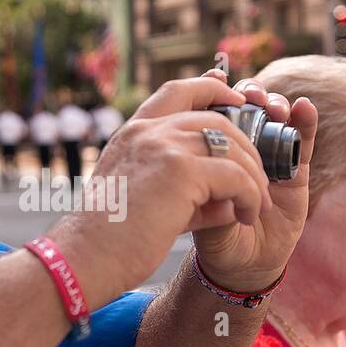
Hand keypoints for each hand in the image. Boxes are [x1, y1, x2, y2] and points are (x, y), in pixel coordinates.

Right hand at [46, 70, 315, 306]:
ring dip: (254, 176)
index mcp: (134, 133)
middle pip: (216, 118)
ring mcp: (163, 145)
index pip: (178, 90)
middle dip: (247, 145)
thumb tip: (232, 202)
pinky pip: (236, 176)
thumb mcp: (148, 203)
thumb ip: (188, 193)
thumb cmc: (109, 240)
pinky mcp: (180, 171)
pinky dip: (250, 195)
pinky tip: (246, 217)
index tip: (236, 98)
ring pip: (232, 146)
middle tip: (261, 178)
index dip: (212, 88)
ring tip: (258, 205)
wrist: (84, 258)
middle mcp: (148, 131)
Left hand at [186, 75, 317, 292]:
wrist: (240, 268)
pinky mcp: (297, 173)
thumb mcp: (197, 208)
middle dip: (250, 94)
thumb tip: (205, 159)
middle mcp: (244, 149)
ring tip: (272, 105)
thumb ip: (201, 184)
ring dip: (276, 105)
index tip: (215, 77)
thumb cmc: (214, 237)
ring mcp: (271, 158)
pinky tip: (304, 109)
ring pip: (277, 120)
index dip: (218, 89)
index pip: (218, 109)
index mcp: (215, 150)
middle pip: (249, 108)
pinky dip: (305, 124)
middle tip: (248, 94)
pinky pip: (303, 145)